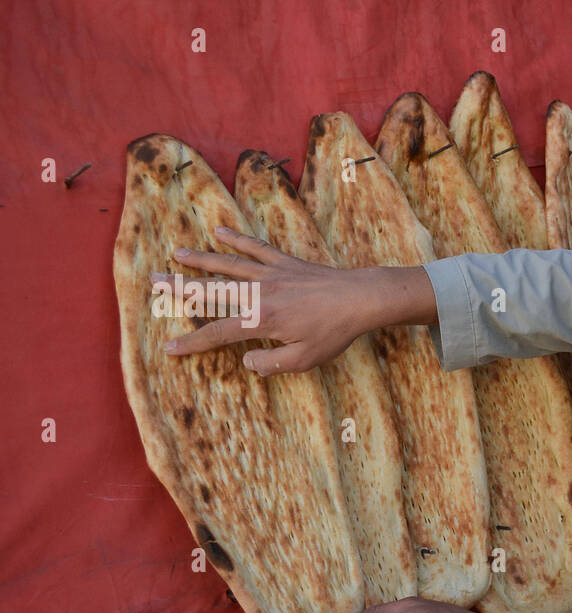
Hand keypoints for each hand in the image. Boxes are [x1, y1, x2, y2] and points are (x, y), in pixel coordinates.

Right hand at [157, 227, 433, 374]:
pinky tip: (220, 230)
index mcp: (260, 320)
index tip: (169, 348)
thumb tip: (246, 362)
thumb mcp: (304, 360)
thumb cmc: (334, 332)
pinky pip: (256, 248)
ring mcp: (271, 274)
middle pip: (211, 291)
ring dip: (199, 260)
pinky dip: (237, 238)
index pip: (217, 333)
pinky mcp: (285, 262)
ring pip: (227, 265)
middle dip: (180, 289)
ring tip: (174, 255)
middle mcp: (259, 293)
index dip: (191, 342)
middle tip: (153, 283)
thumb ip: (271, 364)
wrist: (360, 299)